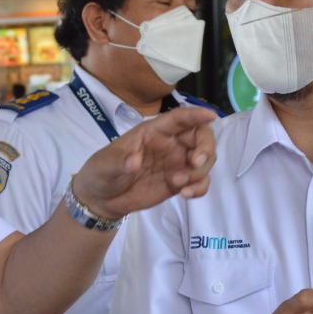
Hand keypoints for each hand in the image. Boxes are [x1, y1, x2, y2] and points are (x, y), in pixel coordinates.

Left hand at [72, 107, 215, 219]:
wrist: (102, 199)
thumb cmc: (102, 172)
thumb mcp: (104, 165)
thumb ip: (118, 163)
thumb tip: (134, 162)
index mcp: (153, 132)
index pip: (178, 118)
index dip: (195, 114)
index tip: (211, 116)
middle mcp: (170, 144)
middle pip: (201, 137)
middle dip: (205, 147)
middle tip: (195, 163)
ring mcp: (176, 164)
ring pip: (205, 160)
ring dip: (199, 172)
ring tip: (178, 185)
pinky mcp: (179, 183)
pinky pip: (200, 182)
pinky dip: (199, 187)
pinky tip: (185, 194)